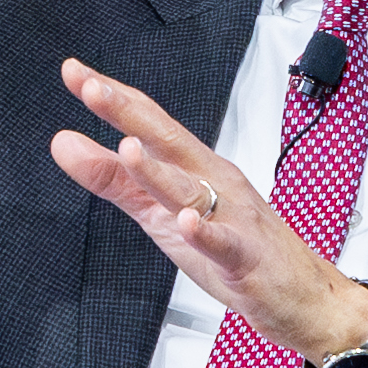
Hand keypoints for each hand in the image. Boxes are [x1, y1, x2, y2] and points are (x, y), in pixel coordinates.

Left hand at [48, 60, 367, 361]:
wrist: (303, 296)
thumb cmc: (235, 249)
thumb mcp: (159, 212)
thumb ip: (112, 179)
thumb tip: (63, 143)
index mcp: (194, 167)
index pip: (150, 123)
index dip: (113, 98)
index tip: (74, 72)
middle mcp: (214, 182)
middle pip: (168, 142)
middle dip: (129, 114)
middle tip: (91, 89)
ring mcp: (232, 218)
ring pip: (191, 190)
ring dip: (159, 170)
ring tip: (128, 149)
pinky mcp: (245, 258)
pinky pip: (224, 243)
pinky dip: (206, 232)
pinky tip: (187, 223)